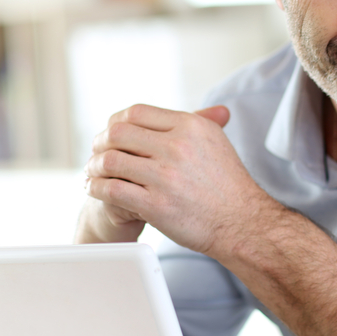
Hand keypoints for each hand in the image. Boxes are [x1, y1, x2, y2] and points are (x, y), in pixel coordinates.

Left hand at [83, 104, 272, 254]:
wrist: (243, 223)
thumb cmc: (229, 186)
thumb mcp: (216, 142)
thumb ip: (196, 122)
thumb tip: (177, 113)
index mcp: (191, 127)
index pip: (136, 112)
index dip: (116, 121)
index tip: (111, 133)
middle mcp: (178, 147)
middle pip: (118, 132)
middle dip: (100, 142)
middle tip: (97, 152)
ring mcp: (166, 176)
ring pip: (110, 160)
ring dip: (94, 166)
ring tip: (93, 173)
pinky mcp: (157, 205)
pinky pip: (112, 190)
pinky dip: (97, 188)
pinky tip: (96, 190)